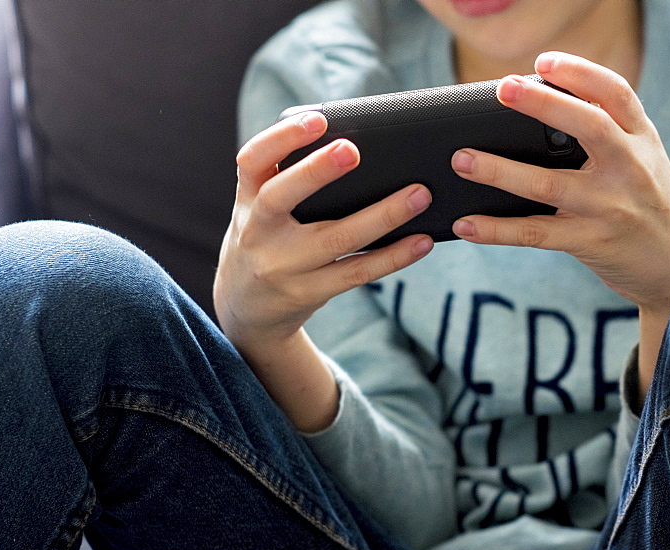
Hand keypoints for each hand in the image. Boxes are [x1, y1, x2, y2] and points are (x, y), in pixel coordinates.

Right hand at [214, 111, 433, 350]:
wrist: (247, 309)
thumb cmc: (267, 243)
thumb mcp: (259, 211)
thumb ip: (287, 180)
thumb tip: (352, 142)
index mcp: (247, 200)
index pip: (252, 161)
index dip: (281, 138)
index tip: (317, 119)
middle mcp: (258, 232)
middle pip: (281, 197)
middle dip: (317, 171)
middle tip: (354, 150)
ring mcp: (283, 267)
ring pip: (337, 238)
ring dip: (383, 216)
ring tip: (419, 195)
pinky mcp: (309, 292)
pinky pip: (358, 272)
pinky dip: (393, 256)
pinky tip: (421, 242)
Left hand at [450, 51, 669, 316]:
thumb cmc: (652, 210)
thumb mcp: (646, 164)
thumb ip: (611, 138)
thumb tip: (541, 113)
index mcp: (643, 141)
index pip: (616, 94)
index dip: (580, 72)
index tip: (544, 62)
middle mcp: (630, 169)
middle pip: (587, 126)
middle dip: (543, 104)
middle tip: (503, 89)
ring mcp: (610, 207)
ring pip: (548, 184)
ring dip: (500, 171)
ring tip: (462, 159)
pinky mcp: (591, 242)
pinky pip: (535, 233)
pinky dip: (497, 230)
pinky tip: (467, 223)